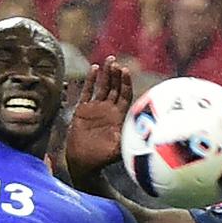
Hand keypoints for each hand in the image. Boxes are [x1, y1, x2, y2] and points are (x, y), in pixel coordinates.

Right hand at [65, 57, 131, 181]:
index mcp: (119, 116)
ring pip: (102, 87)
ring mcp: (96, 109)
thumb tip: (138, 136)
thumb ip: (125, 140)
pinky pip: (87, 92)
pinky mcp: (83, 110)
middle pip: (115, 88)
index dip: (125, 83)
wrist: (83, 162)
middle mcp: (109, 110)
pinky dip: (90, 81)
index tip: (126, 71)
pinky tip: (94, 68)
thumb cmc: (101, 158)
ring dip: (106, 74)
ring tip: (109, 60)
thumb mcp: (117, 149)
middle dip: (116, 75)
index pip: (125, 95)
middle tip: (116, 62)